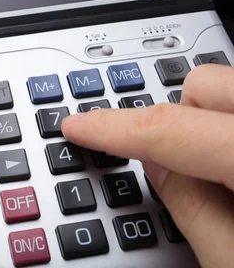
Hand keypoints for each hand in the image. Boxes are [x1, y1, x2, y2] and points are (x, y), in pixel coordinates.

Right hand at [61, 63, 233, 267]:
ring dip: (208, 120)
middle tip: (171, 162)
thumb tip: (154, 163)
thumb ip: (193, 210)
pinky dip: (229, 128)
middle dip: (175, 117)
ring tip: (214, 169)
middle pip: (204, 86)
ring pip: (230, 88)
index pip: (167, 129)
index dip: (109, 129)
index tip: (77, 128)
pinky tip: (231, 166)